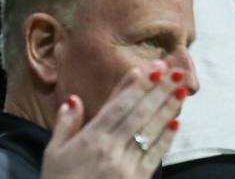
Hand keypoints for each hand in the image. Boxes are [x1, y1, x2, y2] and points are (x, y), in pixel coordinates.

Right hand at [43, 63, 184, 178]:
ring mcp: (127, 166)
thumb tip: (74, 99)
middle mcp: (112, 148)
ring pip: (150, 130)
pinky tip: (175, 121)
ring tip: (181, 89)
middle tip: (175, 70)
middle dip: (158, 90)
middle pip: (139, 113)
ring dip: (167, 108)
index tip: (149, 67)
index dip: (134, 86)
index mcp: (91, 138)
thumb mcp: (54, 152)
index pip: (117, 105)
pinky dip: (166, 137)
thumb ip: (65, 124)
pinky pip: (155, 156)